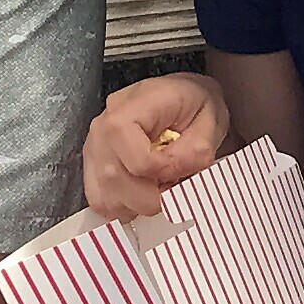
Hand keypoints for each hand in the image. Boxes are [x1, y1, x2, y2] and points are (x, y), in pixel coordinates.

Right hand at [84, 74, 229, 220]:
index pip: (137, 156)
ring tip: (157, 189)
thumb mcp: (210, 118)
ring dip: (136, 205)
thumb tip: (176, 176)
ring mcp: (94, 147)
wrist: (184, 97)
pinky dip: (123, 207)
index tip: (181, 171)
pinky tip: (141, 194)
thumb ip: (196, 150)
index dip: (164, 173)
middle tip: (173, 189)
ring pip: (104, 196)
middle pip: (114, 179)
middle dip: (150, 198)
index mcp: (132, 107)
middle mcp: (103, 126)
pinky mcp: (92, 165)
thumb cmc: (195, 103)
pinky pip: (99, 201)